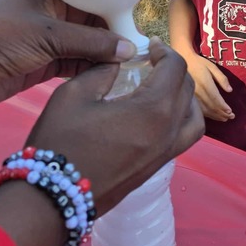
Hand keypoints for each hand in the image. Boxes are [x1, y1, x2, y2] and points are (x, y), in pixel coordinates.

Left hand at [0, 0, 136, 107]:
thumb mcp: (46, 35)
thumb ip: (89, 43)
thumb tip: (128, 49)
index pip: (93, 1)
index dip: (116, 14)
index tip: (140, 29)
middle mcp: (53, 19)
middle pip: (92, 27)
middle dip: (115, 39)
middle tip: (143, 53)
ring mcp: (48, 44)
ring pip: (86, 50)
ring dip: (105, 59)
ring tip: (134, 68)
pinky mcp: (43, 68)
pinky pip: (74, 69)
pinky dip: (91, 73)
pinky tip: (112, 79)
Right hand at [26, 38, 204, 214]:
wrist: (52, 199)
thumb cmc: (60, 142)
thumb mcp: (74, 94)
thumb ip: (102, 71)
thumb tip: (120, 59)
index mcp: (153, 110)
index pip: (175, 69)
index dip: (165, 51)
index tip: (150, 45)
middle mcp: (168, 132)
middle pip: (186, 90)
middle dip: (172, 69)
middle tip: (152, 61)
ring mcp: (166, 153)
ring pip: (194, 117)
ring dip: (184, 96)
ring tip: (162, 86)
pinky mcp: (157, 168)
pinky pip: (184, 137)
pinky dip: (182, 119)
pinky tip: (158, 113)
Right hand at [184, 52, 234, 121]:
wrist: (183, 61)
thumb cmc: (199, 63)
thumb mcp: (212, 67)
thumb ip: (222, 78)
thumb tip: (230, 90)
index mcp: (205, 83)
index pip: (215, 98)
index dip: (223, 106)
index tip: (230, 111)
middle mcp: (198, 92)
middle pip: (211, 106)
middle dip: (222, 113)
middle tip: (231, 117)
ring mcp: (193, 96)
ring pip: (205, 110)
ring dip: (216, 116)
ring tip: (225, 118)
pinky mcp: (189, 98)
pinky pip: (199, 110)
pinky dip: (208, 115)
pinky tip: (214, 116)